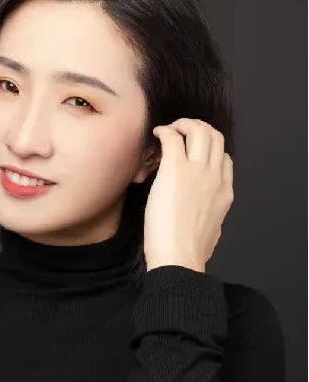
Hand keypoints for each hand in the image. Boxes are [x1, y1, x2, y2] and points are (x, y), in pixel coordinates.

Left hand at [143, 118, 233, 272]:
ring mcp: (197, 170)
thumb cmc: (189, 250)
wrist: (179, 257)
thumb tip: (204, 211)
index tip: (192, 150)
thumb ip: (210, 212)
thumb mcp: (212, 228)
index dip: (209, 148)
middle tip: (180, 132)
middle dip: (198, 128)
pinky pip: (172, 137)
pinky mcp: (175, 169)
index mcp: (225, 190)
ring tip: (168, 130)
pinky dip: (164, 130)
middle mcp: (215, 175)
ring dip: (182, 124)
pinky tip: (156, 134)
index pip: (224, 157)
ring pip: (199, 130)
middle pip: (215, 136)